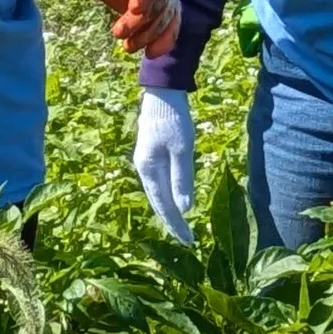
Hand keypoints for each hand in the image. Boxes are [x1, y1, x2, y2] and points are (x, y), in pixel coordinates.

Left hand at [77, 0, 179, 55]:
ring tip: (127, 47)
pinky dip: (165, 40)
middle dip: (140, 21)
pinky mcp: (159, 7)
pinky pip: (170, 24)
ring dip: (150, 35)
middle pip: (157, 1)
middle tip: (117, 33)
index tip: (134, 9)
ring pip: (165, 16)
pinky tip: (151, 54)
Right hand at [134, 89, 196, 240]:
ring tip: (181, 225)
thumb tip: (184, 210)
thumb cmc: (174, 119)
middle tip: (187, 239)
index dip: (176, 224)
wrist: (162, 92)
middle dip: (172, 221)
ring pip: (157, 193)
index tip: (189, 241)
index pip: (164, 205)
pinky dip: (167, 194)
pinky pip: (158, 181)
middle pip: (158, 201)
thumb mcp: (182, 149)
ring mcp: (146, 161)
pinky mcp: (151, 154)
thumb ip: (181, 179)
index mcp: (149, 169)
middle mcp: (143, 168)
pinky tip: (174, 200)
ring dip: (169, 209)